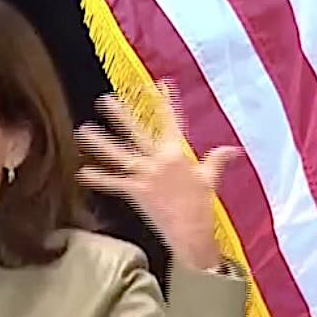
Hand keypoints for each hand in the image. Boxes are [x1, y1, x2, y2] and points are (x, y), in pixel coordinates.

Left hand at [75, 79, 238, 270]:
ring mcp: (145, 176)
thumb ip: (217, 160)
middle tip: (104, 100)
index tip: (160, 84)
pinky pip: (113, 184)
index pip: (171, 121)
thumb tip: (234, 149)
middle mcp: (159, 161)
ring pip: (118, 155)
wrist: (191, 232)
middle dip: (120, 115)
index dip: (165, 102)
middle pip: (136, 133)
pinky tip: (81, 172)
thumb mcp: (210, 178)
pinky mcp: (135, 193)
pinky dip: (97, 179)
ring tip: (82, 130)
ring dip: (99, 143)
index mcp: (177, 154)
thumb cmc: (201, 205)